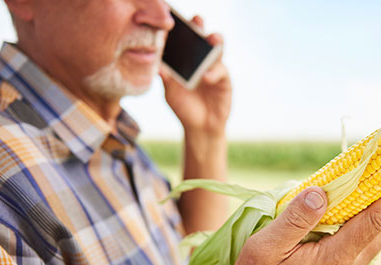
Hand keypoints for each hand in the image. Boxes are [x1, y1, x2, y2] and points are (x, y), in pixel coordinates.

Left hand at [160, 16, 231, 137]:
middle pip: (203, 39)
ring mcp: (215, 69)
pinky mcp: (224, 81)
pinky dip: (213, 72)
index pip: (186, 41)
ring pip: (217, 50)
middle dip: (201, 27)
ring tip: (211, 39)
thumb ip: (166, 78)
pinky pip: (220, 71)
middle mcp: (202, 61)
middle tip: (197, 20)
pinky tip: (206, 76)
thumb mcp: (171, 92)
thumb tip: (156, 65)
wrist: (199, 127)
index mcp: (188, 61)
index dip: (182, 30)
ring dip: (215, 42)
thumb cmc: (185, 107)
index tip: (174, 22)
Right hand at [217, 171, 380, 264]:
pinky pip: (361, 246)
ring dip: (380, 212)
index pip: (375, 220)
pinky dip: (365, 224)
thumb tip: (321, 191)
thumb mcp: (266, 246)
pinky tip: (351, 212)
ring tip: (378, 185)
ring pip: (374, 239)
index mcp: (335, 258)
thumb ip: (296, 218)